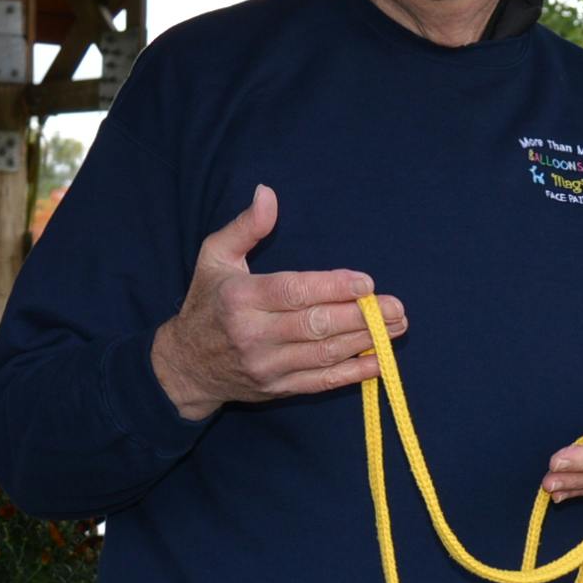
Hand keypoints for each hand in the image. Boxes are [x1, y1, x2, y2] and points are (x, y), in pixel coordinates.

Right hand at [148, 185, 406, 421]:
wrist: (185, 366)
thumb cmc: (207, 303)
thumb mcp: (215, 257)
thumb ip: (246, 227)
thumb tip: (268, 193)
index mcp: (240, 298)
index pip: (293, 292)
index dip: (333, 287)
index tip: (366, 282)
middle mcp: (253, 334)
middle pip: (315, 325)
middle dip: (361, 316)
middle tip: (396, 306)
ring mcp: (266, 366)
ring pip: (323, 354)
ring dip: (365, 341)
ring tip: (397, 327)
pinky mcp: (277, 389)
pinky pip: (320, 382)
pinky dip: (352, 373)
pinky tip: (379, 362)